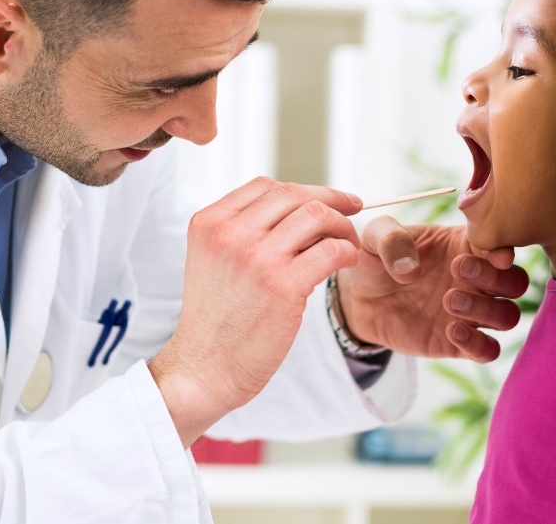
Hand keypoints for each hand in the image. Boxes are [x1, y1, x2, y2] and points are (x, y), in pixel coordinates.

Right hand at [148, 177, 361, 446]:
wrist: (203, 369)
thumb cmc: (216, 321)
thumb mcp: (213, 261)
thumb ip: (244, 233)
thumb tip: (299, 213)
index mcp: (209, 223)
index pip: (265, 186)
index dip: (303, 189)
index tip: (327, 199)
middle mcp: (230, 233)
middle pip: (294, 195)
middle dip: (331, 200)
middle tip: (352, 212)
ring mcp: (256, 257)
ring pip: (316, 215)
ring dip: (341, 226)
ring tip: (348, 243)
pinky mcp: (282, 285)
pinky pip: (331, 250)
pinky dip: (347, 251)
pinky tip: (347, 262)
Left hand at [337, 217, 528, 362]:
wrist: (358, 300)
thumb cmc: (375, 260)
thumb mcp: (374, 237)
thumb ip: (391, 238)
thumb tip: (411, 268)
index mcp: (465, 245)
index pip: (500, 245)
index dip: (504, 249)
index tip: (493, 254)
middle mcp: (476, 280)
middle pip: (516, 282)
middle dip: (497, 278)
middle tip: (458, 270)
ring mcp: (471, 313)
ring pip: (508, 316)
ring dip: (487, 309)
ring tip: (449, 301)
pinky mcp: (459, 343)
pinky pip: (488, 351)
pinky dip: (479, 344)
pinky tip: (452, 331)